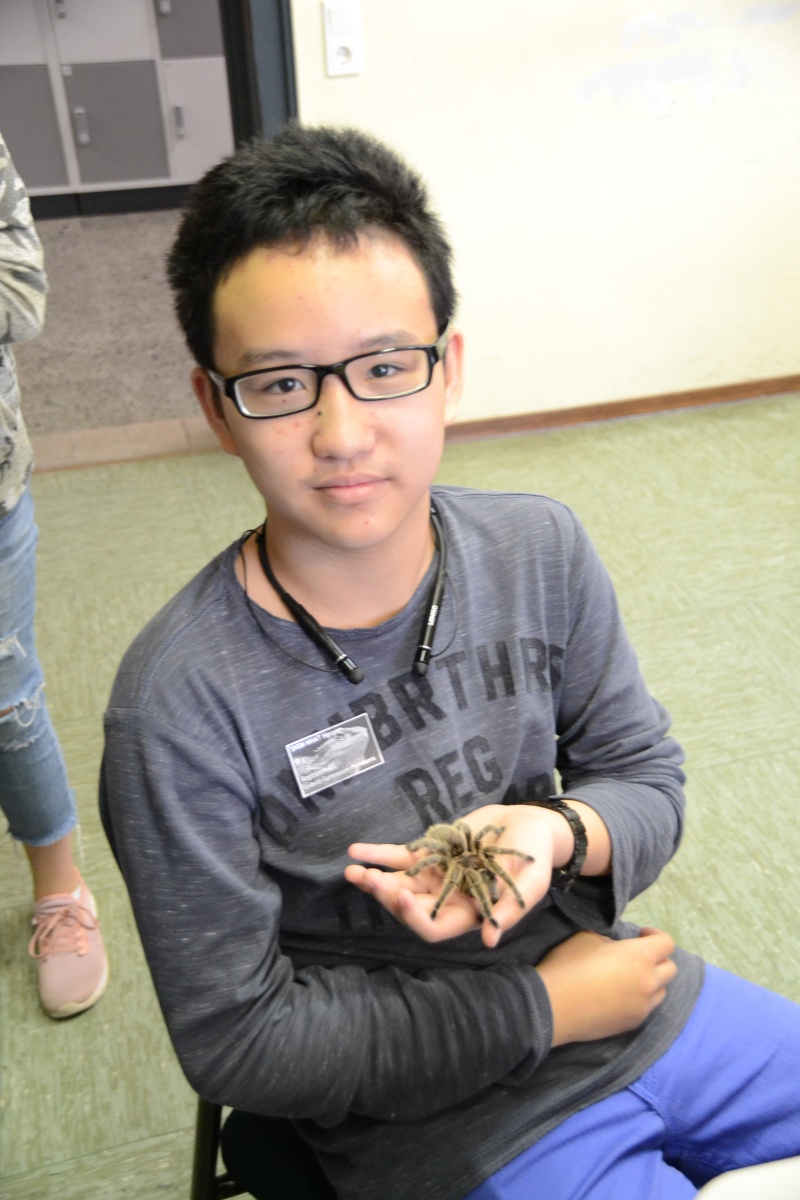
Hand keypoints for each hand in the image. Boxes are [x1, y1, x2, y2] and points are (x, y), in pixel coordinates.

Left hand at [345, 803, 575, 947]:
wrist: (529, 825)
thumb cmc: (535, 857)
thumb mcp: (531, 883)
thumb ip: (511, 908)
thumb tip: (491, 938)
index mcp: (470, 913)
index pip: (436, 927)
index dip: (416, 917)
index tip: (402, 896)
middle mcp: (448, 898)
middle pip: (410, 906)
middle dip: (388, 896)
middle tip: (371, 880)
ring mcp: (436, 875)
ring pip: (399, 882)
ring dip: (375, 879)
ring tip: (354, 871)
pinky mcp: (430, 852)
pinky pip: (399, 857)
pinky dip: (378, 854)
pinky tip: (357, 850)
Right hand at [536, 926, 676, 1045]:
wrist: (552, 1007)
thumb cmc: (568, 966)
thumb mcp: (586, 938)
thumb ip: (609, 940)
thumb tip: (616, 949)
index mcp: (639, 956)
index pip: (667, 943)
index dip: (655, 935)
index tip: (640, 934)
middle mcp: (648, 982)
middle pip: (670, 969)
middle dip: (657, 959)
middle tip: (636, 957)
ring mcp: (642, 1007)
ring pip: (661, 992)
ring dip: (651, 982)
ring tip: (628, 979)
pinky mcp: (632, 1024)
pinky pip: (646, 1008)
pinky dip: (639, 999)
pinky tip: (617, 997)